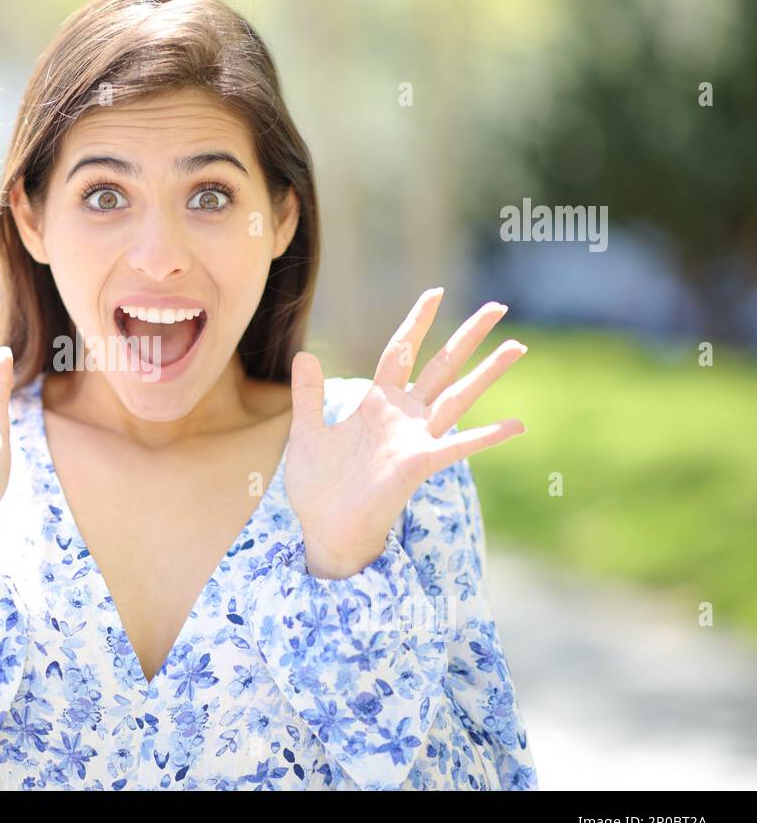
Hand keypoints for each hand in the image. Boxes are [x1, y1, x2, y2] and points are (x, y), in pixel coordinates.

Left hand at [284, 287, 526, 579]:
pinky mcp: (418, 465)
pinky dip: (487, 437)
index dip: (417, 322)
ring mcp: (415, 440)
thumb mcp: (306, 432)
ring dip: (487, 373)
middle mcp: (403, 417)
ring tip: (517, 347)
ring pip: (457, 397)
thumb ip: (309, 395)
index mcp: (376, 405)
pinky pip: (457, 447)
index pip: (401, 352)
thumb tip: (304, 355)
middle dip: (468, 336)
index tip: (435, 293)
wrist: (324, 529)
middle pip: (441, 366)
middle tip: (498, 306)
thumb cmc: (319, 487)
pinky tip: (517, 425)